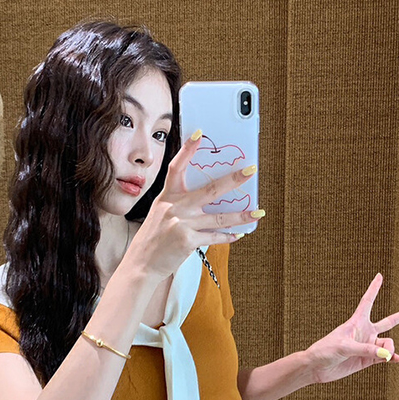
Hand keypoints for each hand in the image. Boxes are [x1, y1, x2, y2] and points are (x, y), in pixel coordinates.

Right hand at [126, 131, 264, 281]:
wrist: (141, 265)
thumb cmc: (152, 240)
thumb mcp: (161, 215)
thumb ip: (181, 206)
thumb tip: (211, 202)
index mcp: (166, 197)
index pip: (176, 168)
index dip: (187, 150)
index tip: (200, 134)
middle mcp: (174, 208)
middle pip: (209, 190)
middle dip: (233, 180)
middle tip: (250, 171)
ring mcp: (181, 224)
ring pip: (219, 217)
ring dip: (241, 215)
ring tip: (257, 212)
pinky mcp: (187, 241)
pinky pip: (214, 237)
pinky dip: (228, 236)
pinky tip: (239, 234)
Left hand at [304, 273, 398, 383]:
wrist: (316, 367)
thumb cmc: (325, 351)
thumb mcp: (344, 347)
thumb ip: (366, 350)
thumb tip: (387, 355)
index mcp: (356, 322)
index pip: (367, 301)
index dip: (374, 288)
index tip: (379, 275)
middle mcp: (364, 332)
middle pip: (388, 321)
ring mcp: (367, 346)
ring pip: (387, 344)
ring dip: (390, 349)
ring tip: (386, 356)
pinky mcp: (366, 360)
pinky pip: (385, 357)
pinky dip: (392, 358)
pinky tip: (397, 359)